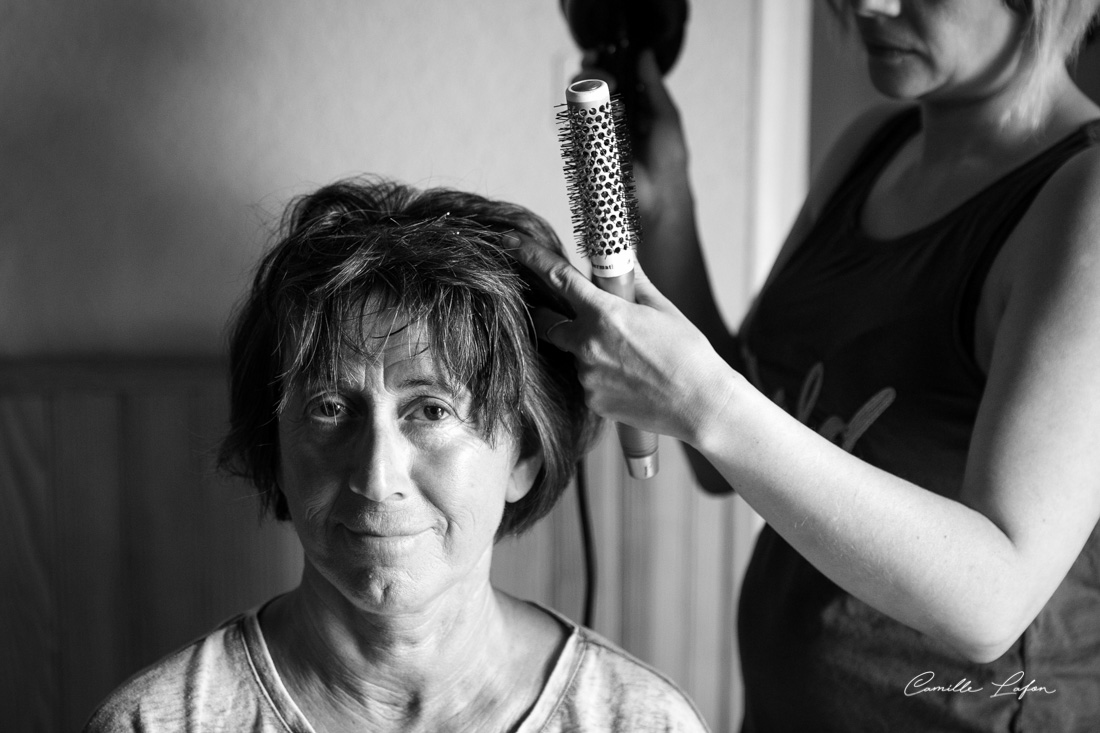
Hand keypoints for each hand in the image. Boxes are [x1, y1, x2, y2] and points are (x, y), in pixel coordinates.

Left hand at [511, 241, 733, 445]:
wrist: (700, 403)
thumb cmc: (688, 354)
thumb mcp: (663, 310)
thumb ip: (635, 285)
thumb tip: (624, 262)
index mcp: (605, 313)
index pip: (558, 277)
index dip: (530, 257)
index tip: (510, 244)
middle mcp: (587, 344)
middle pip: (550, 323)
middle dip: (553, 315)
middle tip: (575, 316)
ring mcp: (586, 376)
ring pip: (574, 355)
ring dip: (590, 351)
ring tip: (631, 359)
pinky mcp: (592, 401)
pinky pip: (588, 382)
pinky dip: (602, 377)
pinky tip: (631, 380)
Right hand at [575, 50, 690, 226]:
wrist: (658, 196)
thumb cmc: (667, 161)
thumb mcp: (665, 116)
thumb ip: (653, 85)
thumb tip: (644, 55)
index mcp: (631, 109)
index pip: (612, 79)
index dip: (606, 63)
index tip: (607, 53)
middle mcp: (611, 118)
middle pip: (590, 84)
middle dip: (593, 70)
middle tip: (610, 75)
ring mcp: (595, 132)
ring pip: (579, 99)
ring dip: (588, 84)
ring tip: (608, 86)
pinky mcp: (585, 146)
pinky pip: (574, 120)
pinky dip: (581, 107)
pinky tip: (597, 105)